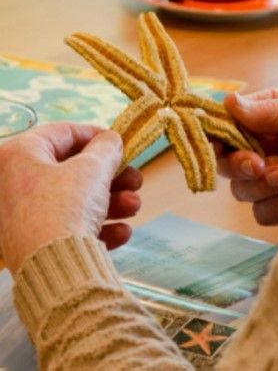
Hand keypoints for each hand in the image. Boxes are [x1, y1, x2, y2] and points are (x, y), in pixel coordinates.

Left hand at [0, 123, 141, 273]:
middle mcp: (15, 184)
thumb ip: (106, 150)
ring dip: (112, 202)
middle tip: (136, 180)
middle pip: (74, 171)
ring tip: (134, 207)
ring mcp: (25, 216)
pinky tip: (122, 232)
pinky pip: (71, 226)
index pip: (64, 133)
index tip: (121, 142)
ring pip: (77, 200)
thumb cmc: (66, 208)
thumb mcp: (92, 171)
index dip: (97, 136)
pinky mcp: (36, 243)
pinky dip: (98, 227)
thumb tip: (111, 140)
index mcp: (19, 155)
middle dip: (112, 177)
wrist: (54, 271)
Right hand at [217, 89, 277, 224]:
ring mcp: (276, 180)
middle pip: (229, 165)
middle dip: (238, 166)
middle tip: (257, 164)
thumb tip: (228, 102)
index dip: (217, 137)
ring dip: (260, 185)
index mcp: (268, 121)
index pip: (228, 130)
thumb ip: (272, 111)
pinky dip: (273, 204)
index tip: (219, 143)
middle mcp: (267, 150)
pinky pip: (263, 213)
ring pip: (243, 191)